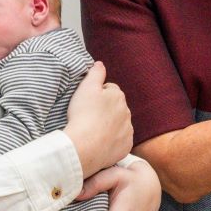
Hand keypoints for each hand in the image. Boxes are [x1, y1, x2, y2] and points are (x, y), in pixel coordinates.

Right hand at [63, 62, 133, 177]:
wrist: (85, 146)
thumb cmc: (83, 115)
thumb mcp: (86, 87)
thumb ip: (95, 73)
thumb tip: (100, 64)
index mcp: (118, 96)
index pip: (110, 90)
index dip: (97, 95)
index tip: (87, 103)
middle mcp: (127, 112)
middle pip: (115, 107)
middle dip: (105, 110)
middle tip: (88, 117)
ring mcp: (127, 130)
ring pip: (118, 124)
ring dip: (109, 126)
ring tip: (93, 131)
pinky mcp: (126, 146)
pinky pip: (119, 141)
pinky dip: (112, 141)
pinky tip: (100, 143)